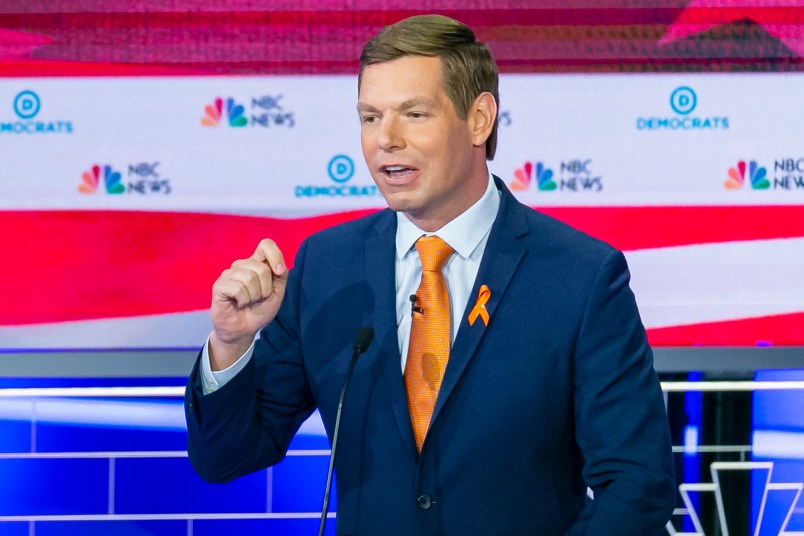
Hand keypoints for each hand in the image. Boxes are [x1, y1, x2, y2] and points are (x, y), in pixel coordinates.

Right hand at [209, 239, 287, 369]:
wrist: (244, 330)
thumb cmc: (260, 309)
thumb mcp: (277, 292)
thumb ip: (281, 276)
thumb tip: (279, 267)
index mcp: (256, 263)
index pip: (266, 245)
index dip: (275, 256)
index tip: (279, 272)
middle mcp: (242, 265)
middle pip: (261, 268)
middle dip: (266, 289)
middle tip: (258, 298)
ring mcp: (229, 274)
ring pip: (250, 278)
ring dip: (254, 296)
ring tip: (248, 302)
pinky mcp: (219, 286)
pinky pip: (238, 289)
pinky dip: (243, 300)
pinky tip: (238, 304)